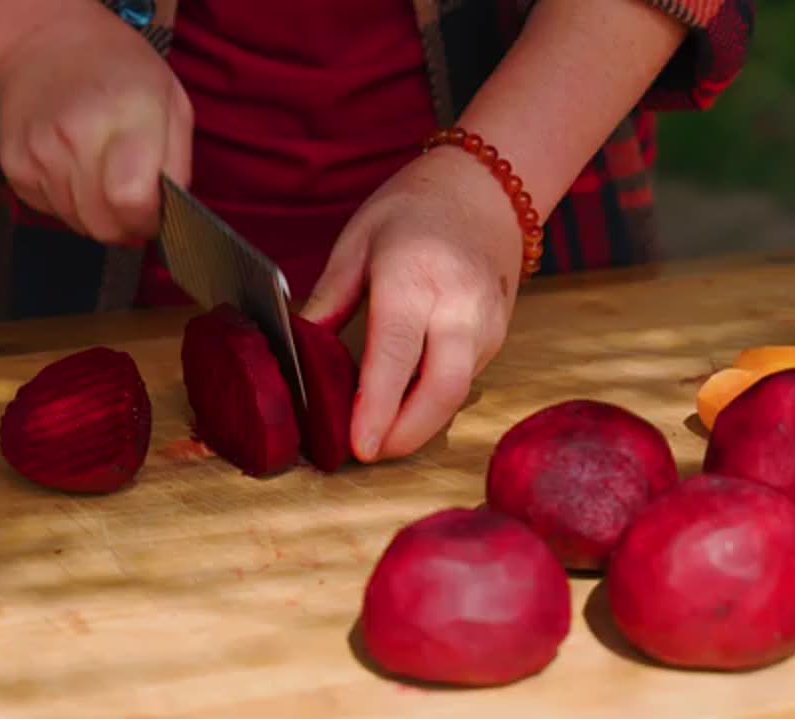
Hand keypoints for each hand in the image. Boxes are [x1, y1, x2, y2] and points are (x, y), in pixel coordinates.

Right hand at [0, 1, 192, 244]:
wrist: (44, 42)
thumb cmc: (119, 69)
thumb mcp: (171, 100)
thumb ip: (177, 162)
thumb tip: (169, 214)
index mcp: (127, 115)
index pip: (131, 200)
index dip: (146, 220)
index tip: (153, 213)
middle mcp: (78, 136)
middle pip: (102, 224)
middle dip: (124, 227)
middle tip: (130, 204)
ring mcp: (40, 153)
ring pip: (77, 223)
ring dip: (96, 215)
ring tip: (101, 177)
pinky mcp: (14, 166)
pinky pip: (49, 211)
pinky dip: (68, 203)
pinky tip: (73, 169)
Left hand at [302, 145, 522, 462]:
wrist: (485, 189)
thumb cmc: (412, 209)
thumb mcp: (356, 242)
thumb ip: (328, 300)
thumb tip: (297, 353)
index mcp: (415, 276)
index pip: (396, 353)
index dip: (377, 406)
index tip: (359, 446)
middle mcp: (459, 305)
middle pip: (441, 390)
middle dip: (405, 434)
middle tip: (366, 454)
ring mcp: (487, 324)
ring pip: (455, 395)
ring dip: (418, 424)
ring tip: (377, 435)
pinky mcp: (497, 338)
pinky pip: (463, 382)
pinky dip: (432, 402)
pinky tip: (403, 407)